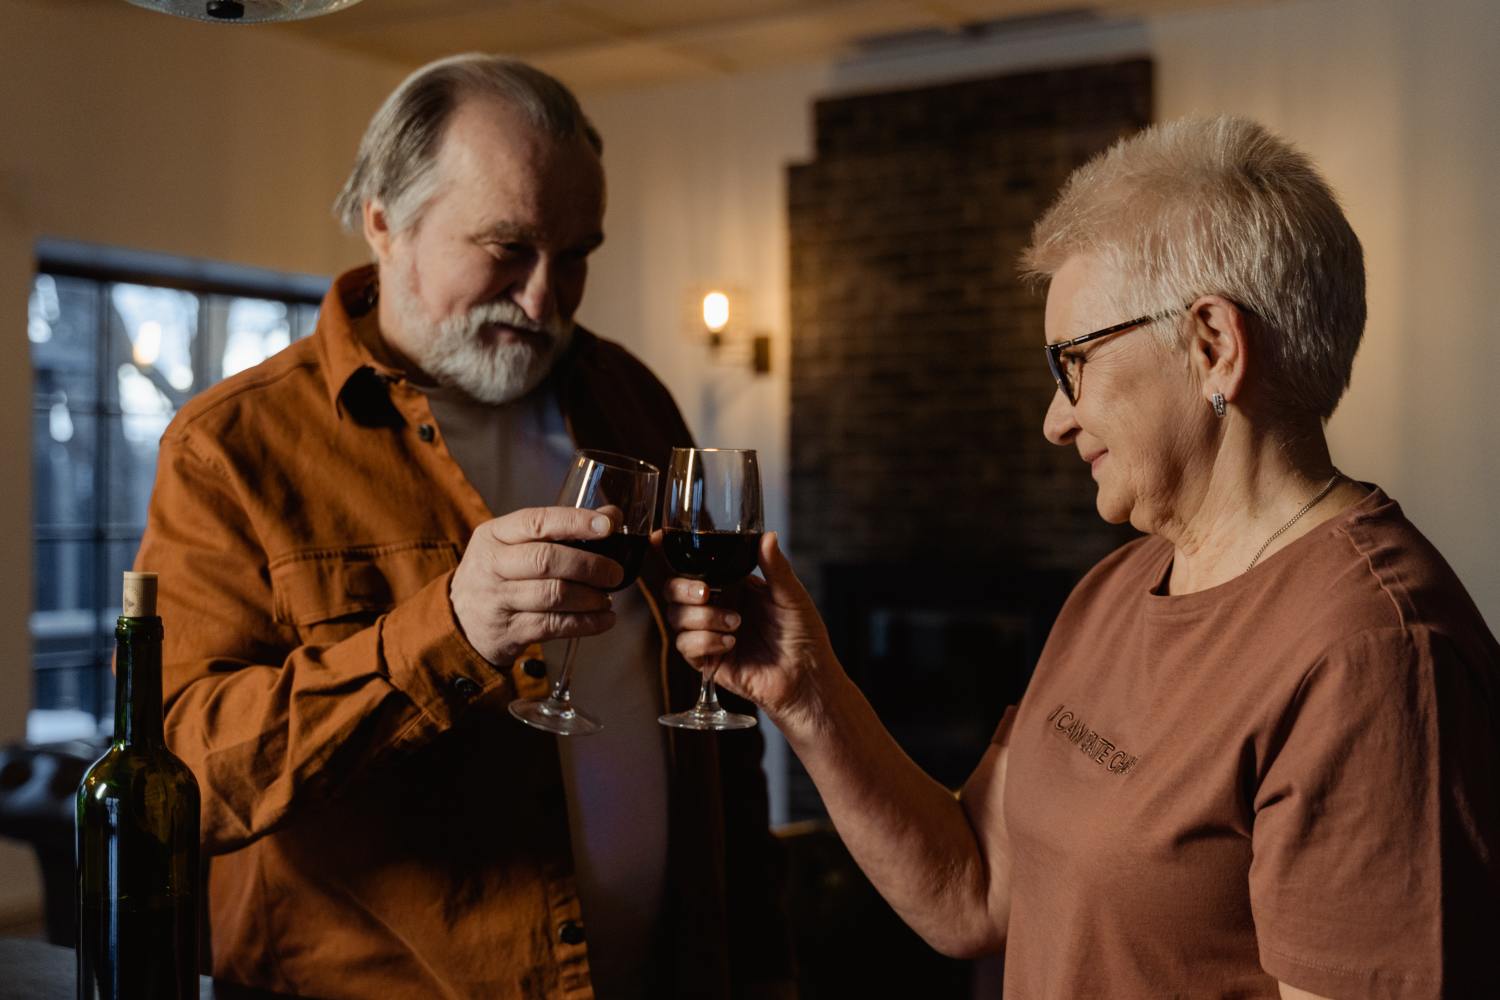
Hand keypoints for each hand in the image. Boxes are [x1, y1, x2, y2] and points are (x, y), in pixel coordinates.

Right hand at [450, 506, 622, 664]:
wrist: (460, 620)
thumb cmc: (499, 573)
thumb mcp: (515, 543)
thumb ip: (560, 528)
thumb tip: (612, 516)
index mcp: (494, 535)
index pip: (537, 522)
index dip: (576, 522)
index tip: (608, 525)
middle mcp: (491, 566)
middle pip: (547, 560)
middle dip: (589, 566)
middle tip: (614, 573)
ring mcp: (497, 600)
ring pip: (553, 595)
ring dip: (590, 597)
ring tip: (607, 597)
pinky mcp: (507, 632)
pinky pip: (554, 626)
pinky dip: (586, 623)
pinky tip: (604, 619)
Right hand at [663, 531, 839, 728]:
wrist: (806, 677)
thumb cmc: (803, 635)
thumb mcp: (791, 596)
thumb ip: (775, 567)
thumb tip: (767, 536)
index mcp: (731, 584)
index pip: (694, 565)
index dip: (667, 553)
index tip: (657, 540)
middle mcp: (715, 606)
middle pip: (673, 589)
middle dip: (683, 588)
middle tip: (706, 593)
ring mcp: (708, 633)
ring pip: (676, 616)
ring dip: (702, 617)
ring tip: (735, 624)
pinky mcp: (706, 660)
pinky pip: (685, 645)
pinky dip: (704, 641)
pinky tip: (730, 643)